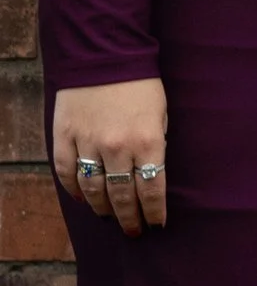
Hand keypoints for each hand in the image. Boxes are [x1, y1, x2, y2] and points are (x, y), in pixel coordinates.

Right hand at [52, 79, 168, 237]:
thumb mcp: (161, 114)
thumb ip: (155, 145)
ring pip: (94, 190)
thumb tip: (151, 176)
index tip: (156, 225)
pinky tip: (83, 200)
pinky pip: (68, 172)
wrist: (105, 53)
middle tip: (134, 232)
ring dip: (103, 209)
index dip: (154, 212)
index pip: (152, 190)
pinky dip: (75, 190)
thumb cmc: (141, 84)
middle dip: (130, 219)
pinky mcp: (65, 136)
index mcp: (148, 141)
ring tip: (110, 219)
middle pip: (123, 196)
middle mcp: (118, 147)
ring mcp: (88, 142)